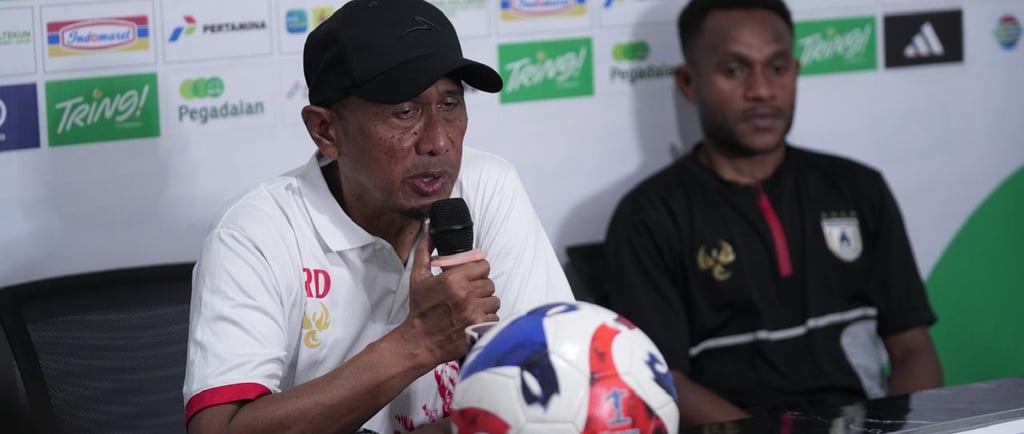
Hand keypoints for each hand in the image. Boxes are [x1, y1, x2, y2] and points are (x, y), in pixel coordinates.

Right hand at [402, 227, 498, 364]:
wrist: (420, 341)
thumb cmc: (420, 309)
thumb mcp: (418, 278)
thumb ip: (424, 253)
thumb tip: (429, 232)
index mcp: (453, 279)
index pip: (483, 265)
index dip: (477, 271)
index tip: (470, 278)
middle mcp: (466, 294)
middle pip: (489, 283)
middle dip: (480, 288)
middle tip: (468, 295)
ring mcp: (474, 312)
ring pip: (494, 300)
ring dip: (485, 304)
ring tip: (471, 308)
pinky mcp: (480, 328)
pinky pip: (494, 317)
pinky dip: (486, 319)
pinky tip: (473, 320)